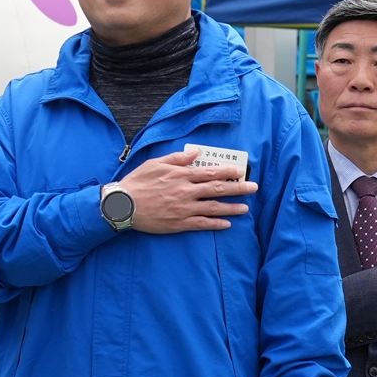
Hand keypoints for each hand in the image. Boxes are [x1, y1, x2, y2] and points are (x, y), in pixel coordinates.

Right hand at [121, 150, 258, 233]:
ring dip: (232, 208)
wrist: (123, 205)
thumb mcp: (156, 163)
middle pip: (218, 189)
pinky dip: (216, 224)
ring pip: (214, 208)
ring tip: (245, 208)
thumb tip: (195, 152)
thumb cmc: (138, 182)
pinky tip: (227, 224)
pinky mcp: (180, 223)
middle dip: (238, 188)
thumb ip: (177, 158)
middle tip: (253, 188)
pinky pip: (202, 224)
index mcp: (181, 175)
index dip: (228, 172)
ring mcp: (185, 208)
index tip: (241, 172)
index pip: (211, 172)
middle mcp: (186, 191)